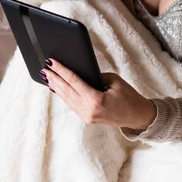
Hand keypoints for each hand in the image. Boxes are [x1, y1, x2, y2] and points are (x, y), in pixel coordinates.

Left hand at [41, 59, 156, 130]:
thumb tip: (81, 72)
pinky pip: (71, 105)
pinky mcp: (87, 119)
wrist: (137, 116)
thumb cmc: (129, 97)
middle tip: (44, 68)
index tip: (51, 62)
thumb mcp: (114, 80)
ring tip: (47, 77)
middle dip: (54, 78)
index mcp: (96, 99)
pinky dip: (63, 95)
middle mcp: (88, 110)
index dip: (61, 70)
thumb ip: (96, 76)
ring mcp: (87, 116)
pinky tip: (57, 89)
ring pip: (66, 99)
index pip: (73, 81)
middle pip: (66, 91)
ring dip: (56, 87)